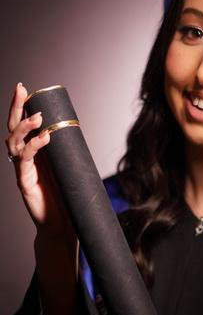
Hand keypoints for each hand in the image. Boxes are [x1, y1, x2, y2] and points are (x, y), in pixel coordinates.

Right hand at [5, 82, 71, 236]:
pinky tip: (45, 137)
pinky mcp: (23, 181)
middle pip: (13, 128)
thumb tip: (77, 130)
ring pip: (15, 142)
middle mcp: (23, 158)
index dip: (21, 107)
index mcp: (33, 152)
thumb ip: (66, 151)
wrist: (62, 225)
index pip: (23, 124)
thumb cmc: (65, 196)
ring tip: (38, 117)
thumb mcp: (67, 167)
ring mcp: (22, 169)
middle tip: (20, 90)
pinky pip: (25, 160)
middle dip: (16, 107)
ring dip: (25, 126)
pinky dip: (34, 146)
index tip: (24, 89)